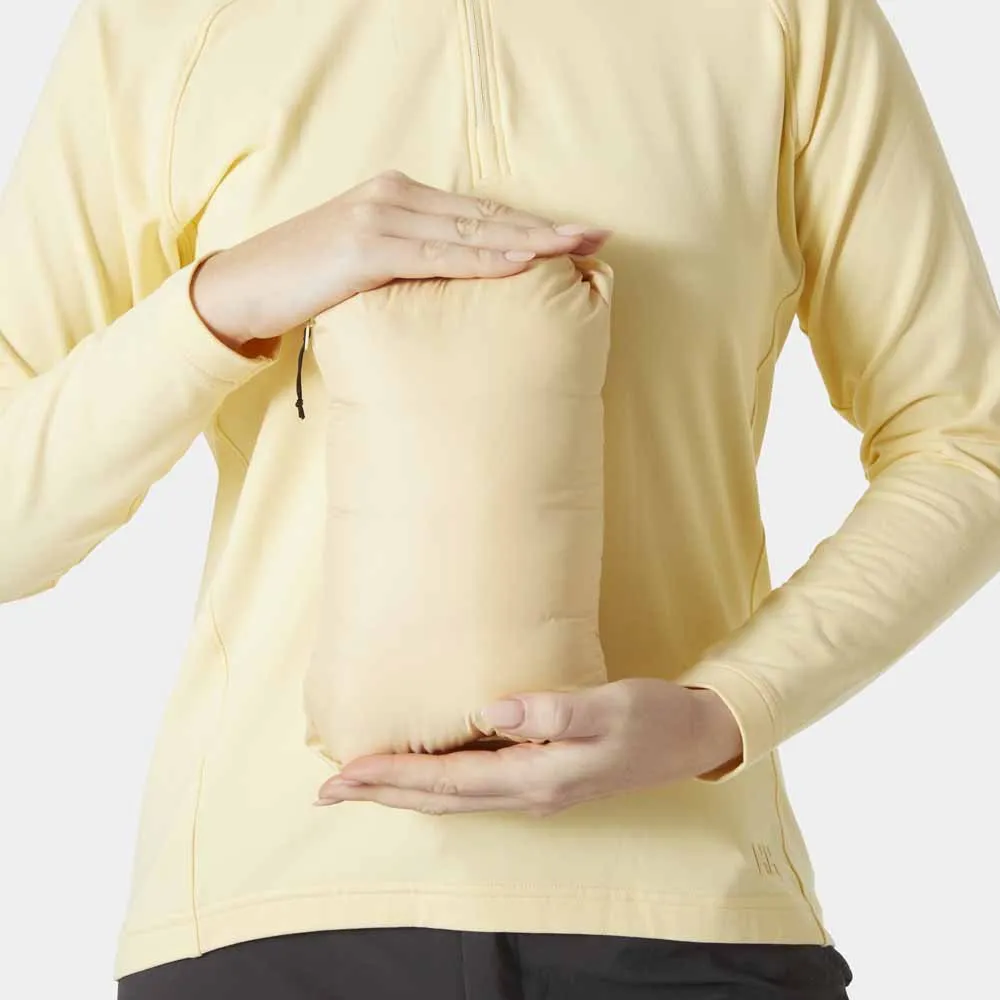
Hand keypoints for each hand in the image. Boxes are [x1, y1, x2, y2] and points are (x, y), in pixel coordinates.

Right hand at [190, 169, 611, 351]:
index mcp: (401, 197)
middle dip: (545, 229)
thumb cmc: (311, 283)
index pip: (479, 213)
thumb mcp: (371, 266)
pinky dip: (481, 262)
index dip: (530, 224)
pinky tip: (519, 265)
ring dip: (527, 242)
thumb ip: (414, 264)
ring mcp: (380, 217)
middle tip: (598, 237)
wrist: (247, 286)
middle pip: (485, 216)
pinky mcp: (365, 248)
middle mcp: (395, 196)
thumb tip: (460, 290)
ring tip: (574, 249)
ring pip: (469, 232)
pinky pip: (436, 258)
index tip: (577, 236)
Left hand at [314, 679, 743, 815]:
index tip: (345, 775)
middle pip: (440, 799)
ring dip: (403, 792)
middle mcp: (528, 794)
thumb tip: (490, 709)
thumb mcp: (610, 707)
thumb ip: (552, 711)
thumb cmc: (652, 718)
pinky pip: (472, 787)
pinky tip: (423, 772)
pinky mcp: (541, 778)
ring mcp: (534, 791)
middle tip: (327, 791)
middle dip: (382, 794)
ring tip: (360, 784)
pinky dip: (435, 783)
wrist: (690, 739)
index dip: (394, 778)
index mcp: (538, 778)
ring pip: (453, 798)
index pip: (449, 782)